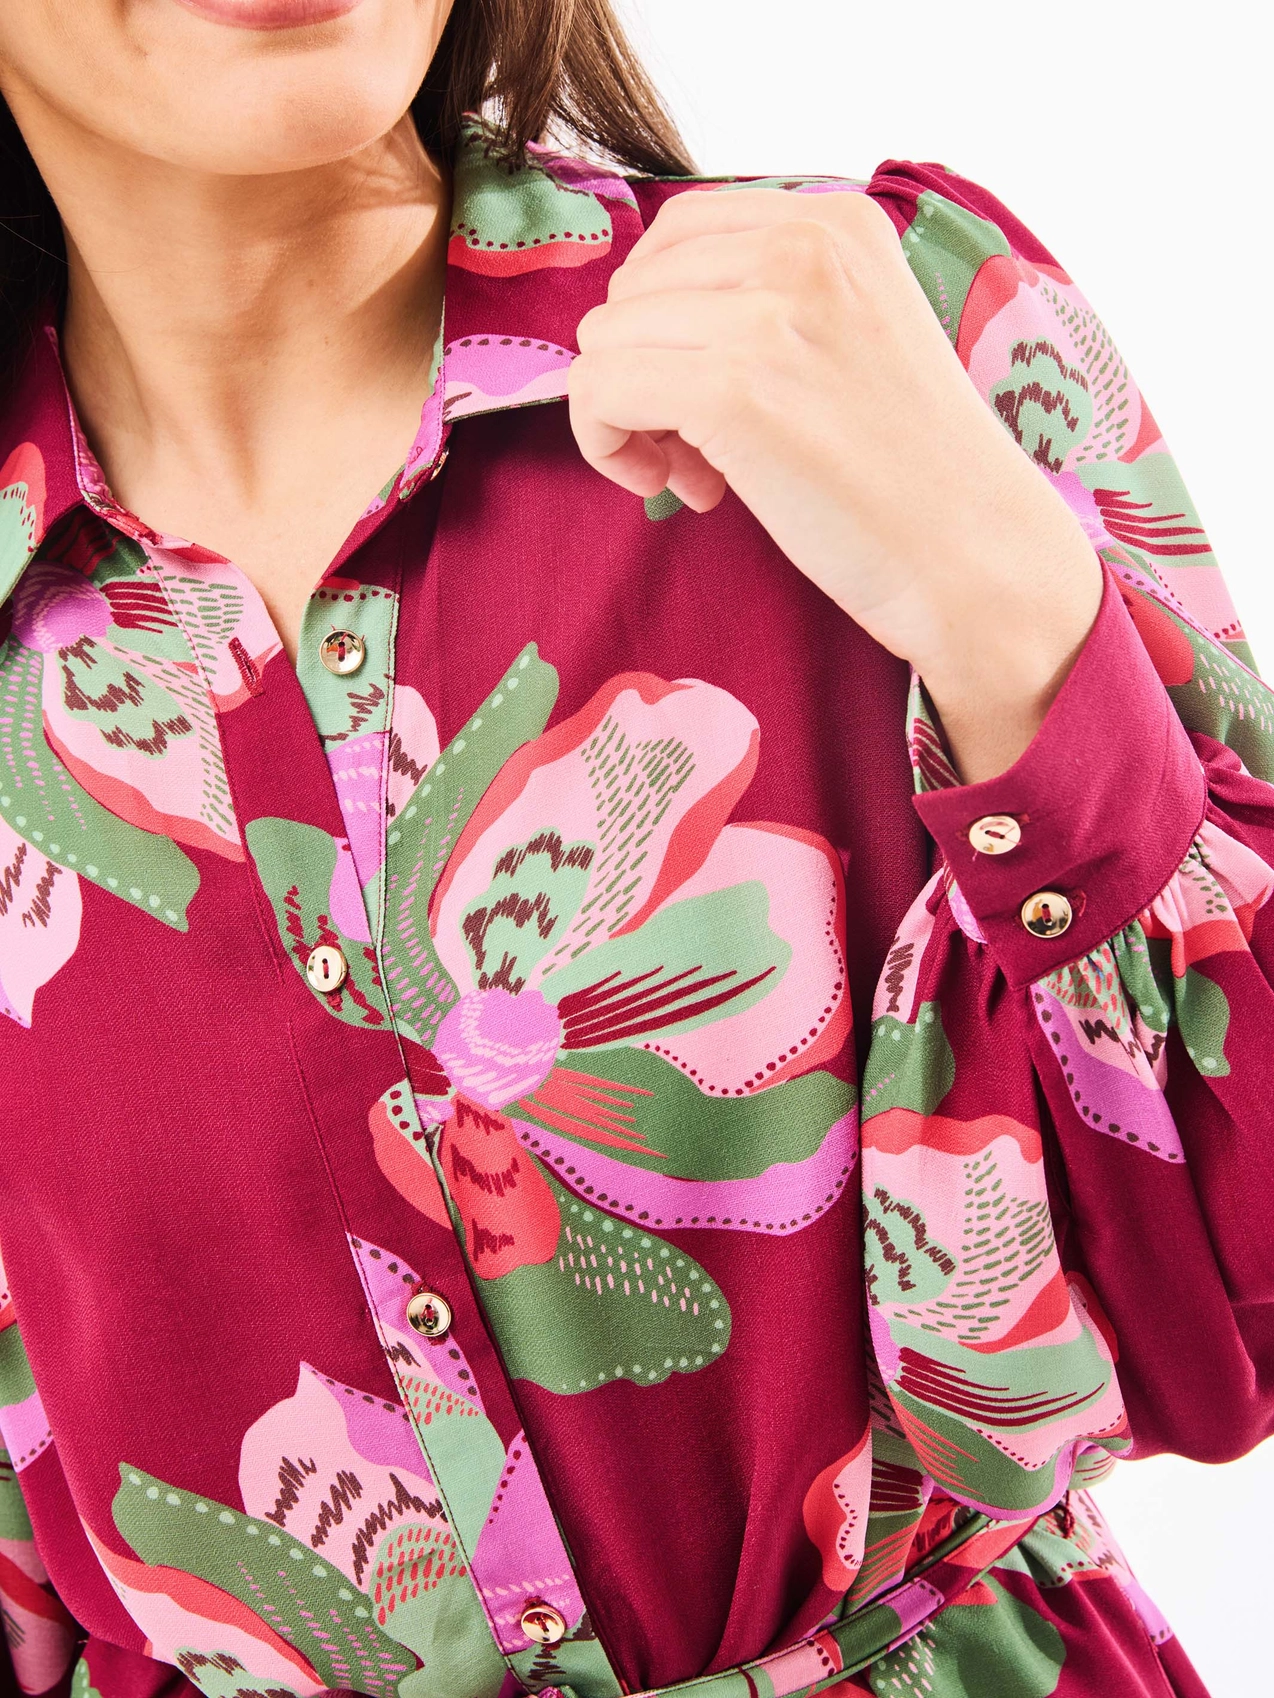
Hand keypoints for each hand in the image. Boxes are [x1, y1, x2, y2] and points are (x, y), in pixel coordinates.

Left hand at [568, 188, 1103, 781]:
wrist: (974, 556)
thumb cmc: (913, 471)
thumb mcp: (856, 335)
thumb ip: (771, 301)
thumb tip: (640, 319)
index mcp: (836, 222)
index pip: (680, 233)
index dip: (668, 320)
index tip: (709, 394)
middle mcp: (801, 246)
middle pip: (632, 290)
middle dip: (646, 370)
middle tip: (703, 450)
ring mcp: (765, 314)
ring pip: (603, 340)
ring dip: (629, 415)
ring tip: (701, 474)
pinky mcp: (731, 389)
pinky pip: (598, 390)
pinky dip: (610, 446)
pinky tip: (681, 487)